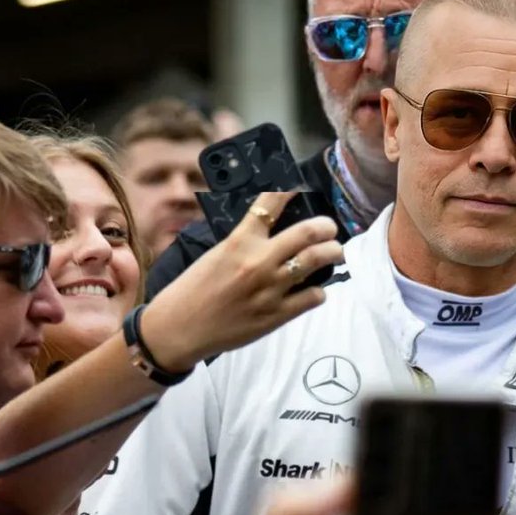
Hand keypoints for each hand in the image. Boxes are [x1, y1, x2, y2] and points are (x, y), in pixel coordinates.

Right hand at [141, 189, 343, 372]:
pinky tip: (314, 290)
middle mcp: (259, 262)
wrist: (181, 328)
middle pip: (306, 233)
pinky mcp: (277, 315)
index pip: (270, 205)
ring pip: (316, 261)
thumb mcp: (216, 254)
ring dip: (331, 253)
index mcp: (239, 241)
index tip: (301, 187)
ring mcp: (271, 289)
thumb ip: (245, 242)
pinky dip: (319, 291)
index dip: (290, 191)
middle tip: (330, 228)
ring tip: (334, 252)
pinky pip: (313, 297)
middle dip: (326, 227)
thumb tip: (272, 233)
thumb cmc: (193, 290)